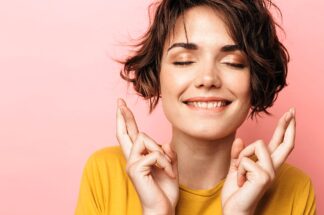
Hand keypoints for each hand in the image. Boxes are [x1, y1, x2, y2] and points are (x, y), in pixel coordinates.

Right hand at [116, 98, 178, 214]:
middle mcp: (131, 159)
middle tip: (120, 102)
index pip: (130, 135)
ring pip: (145, 139)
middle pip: (125, 132)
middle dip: (124, 116)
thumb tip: (165, 144)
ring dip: (162, 153)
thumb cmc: (165, 190)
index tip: (122, 106)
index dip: (125, 120)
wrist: (163, 209)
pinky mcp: (135, 169)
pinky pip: (154, 154)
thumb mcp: (170, 167)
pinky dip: (166, 163)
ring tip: (168, 169)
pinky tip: (168, 174)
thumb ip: (167, 154)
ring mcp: (131, 163)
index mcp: (138, 158)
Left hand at [221, 108, 295, 214]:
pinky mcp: (264, 177)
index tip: (289, 115)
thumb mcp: (235, 169)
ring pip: (257, 145)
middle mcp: (272, 168)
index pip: (278, 144)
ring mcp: (270, 173)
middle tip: (292, 110)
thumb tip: (239, 139)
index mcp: (266, 165)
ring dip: (241, 157)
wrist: (233, 210)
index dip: (284, 129)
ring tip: (239, 174)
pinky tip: (240, 182)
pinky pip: (246, 159)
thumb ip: (238, 155)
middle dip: (288, 124)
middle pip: (285, 142)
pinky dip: (237, 169)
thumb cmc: (236, 192)